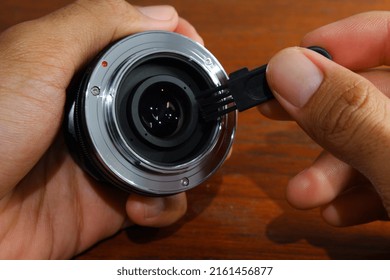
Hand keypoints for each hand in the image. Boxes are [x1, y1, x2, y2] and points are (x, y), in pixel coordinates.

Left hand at [0, 0, 202, 258]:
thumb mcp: (37, 55)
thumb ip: (96, 23)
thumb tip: (163, 15)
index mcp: (83, 81)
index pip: (142, 54)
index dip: (174, 47)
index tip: (196, 48)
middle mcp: (98, 119)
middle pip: (162, 106)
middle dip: (190, 108)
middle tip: (203, 112)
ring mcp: (107, 163)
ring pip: (168, 157)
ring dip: (183, 165)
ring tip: (171, 169)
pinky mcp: (111, 206)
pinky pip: (155, 202)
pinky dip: (162, 205)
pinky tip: (140, 204)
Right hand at [259, 11, 389, 226]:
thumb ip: (349, 116)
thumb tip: (288, 70)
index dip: (345, 38)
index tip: (297, 58)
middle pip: (374, 91)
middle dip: (320, 114)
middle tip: (276, 112)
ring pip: (374, 138)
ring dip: (331, 168)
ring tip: (306, 194)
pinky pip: (386, 173)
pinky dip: (357, 192)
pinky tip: (338, 211)